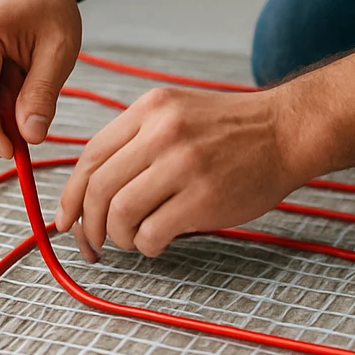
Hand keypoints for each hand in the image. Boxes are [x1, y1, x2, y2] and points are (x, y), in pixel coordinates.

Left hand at [53, 86, 310, 258]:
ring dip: (119, 237)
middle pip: (99, 187)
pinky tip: (158, 242)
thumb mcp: (178, 112)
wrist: (286, 131)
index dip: (72, 194)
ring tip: (133, 240)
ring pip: (121, 213)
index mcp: (151, 109)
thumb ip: (138, 140)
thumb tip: (93, 191)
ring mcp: (184, 164)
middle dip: (89, 224)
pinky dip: (147, 246)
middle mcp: (162, 131)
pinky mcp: (204, 197)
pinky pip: (153, 232)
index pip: (92, 156)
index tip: (68, 218)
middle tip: (95, 242)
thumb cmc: (233, 129)